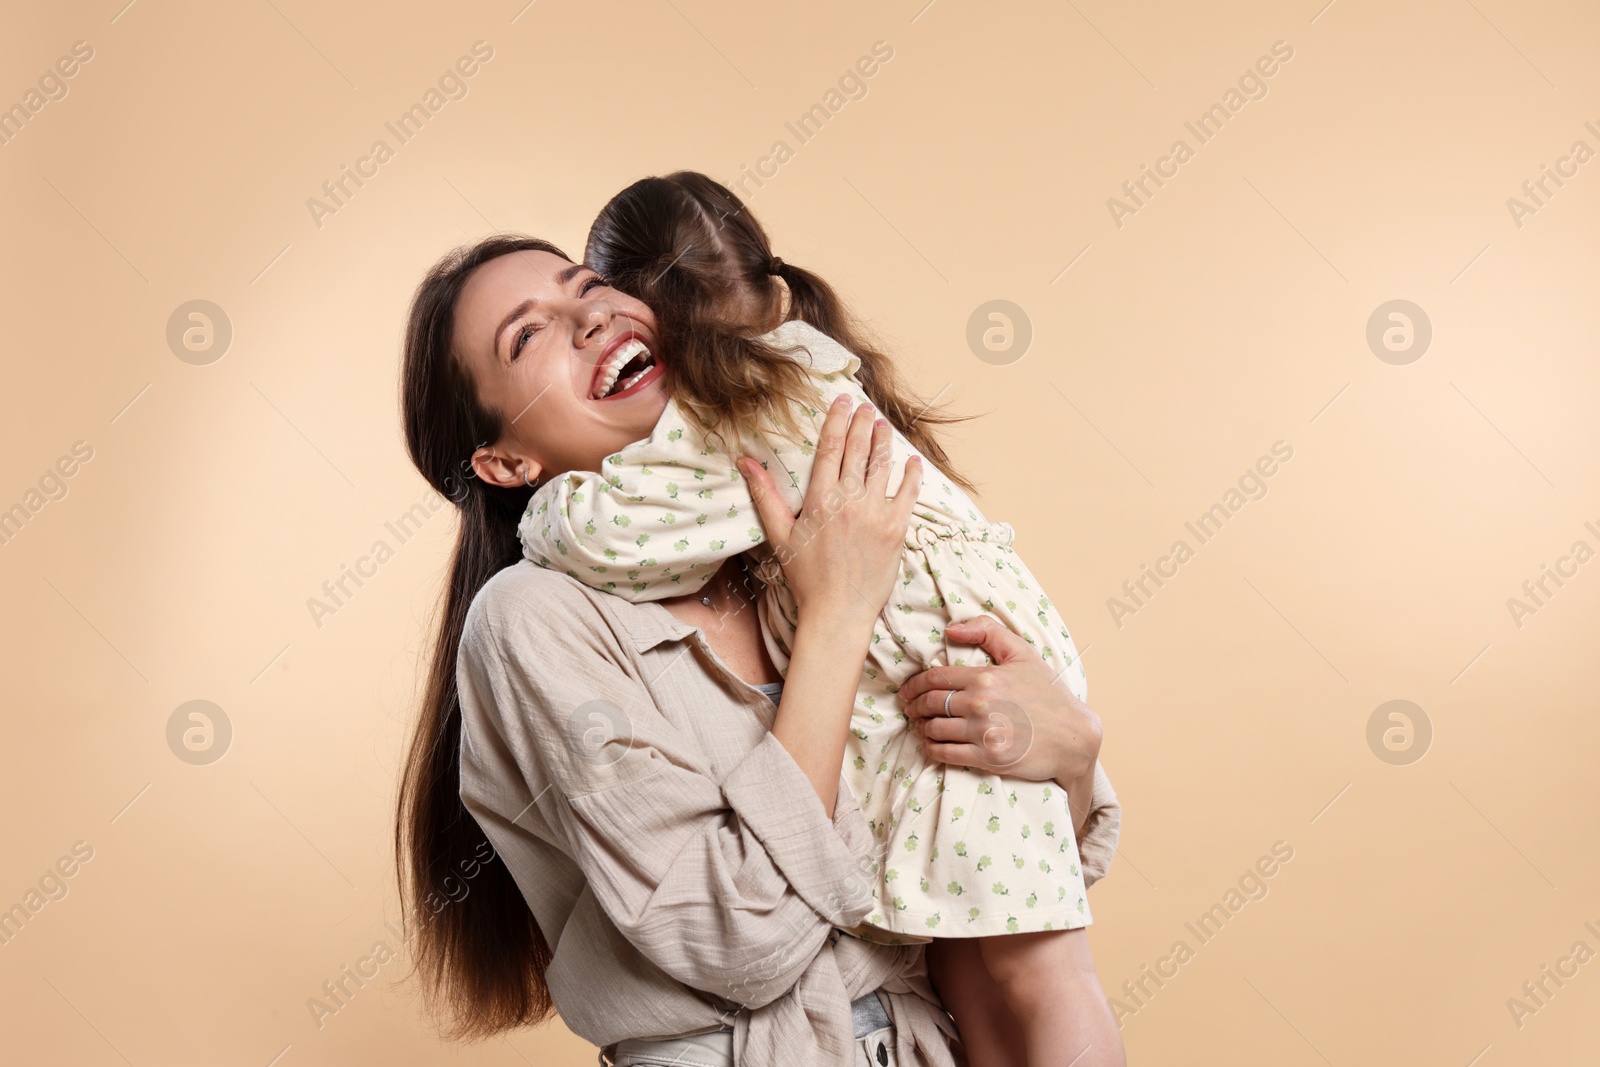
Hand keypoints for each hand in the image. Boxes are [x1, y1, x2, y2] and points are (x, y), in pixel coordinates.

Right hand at [738, 396, 921, 632]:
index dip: (836, 419)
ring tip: (883, 425)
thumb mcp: (779, 534)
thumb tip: (745, 462)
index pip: (829, 446)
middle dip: (861, 423)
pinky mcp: (897, 528)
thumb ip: (765, 494)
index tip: (841, 401)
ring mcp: (876, 512)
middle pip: (857, 449)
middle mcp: (849, 499)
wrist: (838, 612)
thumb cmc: (806, 576)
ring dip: (884, 440)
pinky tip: (912, 461)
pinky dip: (912, 473)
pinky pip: (908, 492)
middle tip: (864, 407)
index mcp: (820, 498)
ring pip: (882, 464)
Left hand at [898, 616, 1102, 787]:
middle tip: (910, 709)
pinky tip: (931, 745)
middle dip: (914, 706)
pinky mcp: (988, 758)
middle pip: (930, 704)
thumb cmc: (1048, 694)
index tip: (907, 690)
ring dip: (921, 728)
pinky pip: (945, 754)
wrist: (1074, 736)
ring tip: (920, 726)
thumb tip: (951, 629)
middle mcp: (980, 704)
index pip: (935, 678)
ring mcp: (983, 733)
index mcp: (985, 677)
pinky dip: (931, 749)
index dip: (914, 684)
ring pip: (934, 729)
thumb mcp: (1023, 653)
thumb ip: (988, 632)